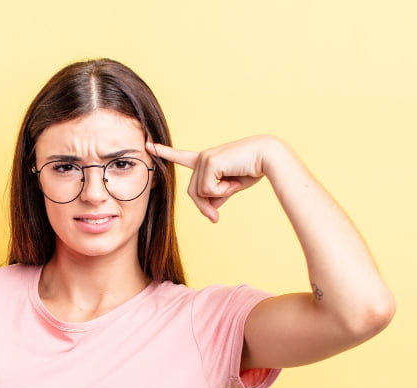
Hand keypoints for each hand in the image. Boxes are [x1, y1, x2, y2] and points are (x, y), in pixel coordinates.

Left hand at [148, 136, 286, 222]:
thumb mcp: (230, 187)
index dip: (165, 152)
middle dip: (206, 205)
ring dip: (219, 195)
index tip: (149, 145)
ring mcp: (204, 158)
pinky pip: (208, 190)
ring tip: (235, 182)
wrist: (268, 157)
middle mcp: (202, 157)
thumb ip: (216, 198)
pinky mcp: (209, 162)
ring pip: (200, 192)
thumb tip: (209, 214)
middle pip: (193, 192)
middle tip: (221, 210)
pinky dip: (223, 191)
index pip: (181, 157)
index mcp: (206, 160)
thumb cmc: (252, 169)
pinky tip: (234, 179)